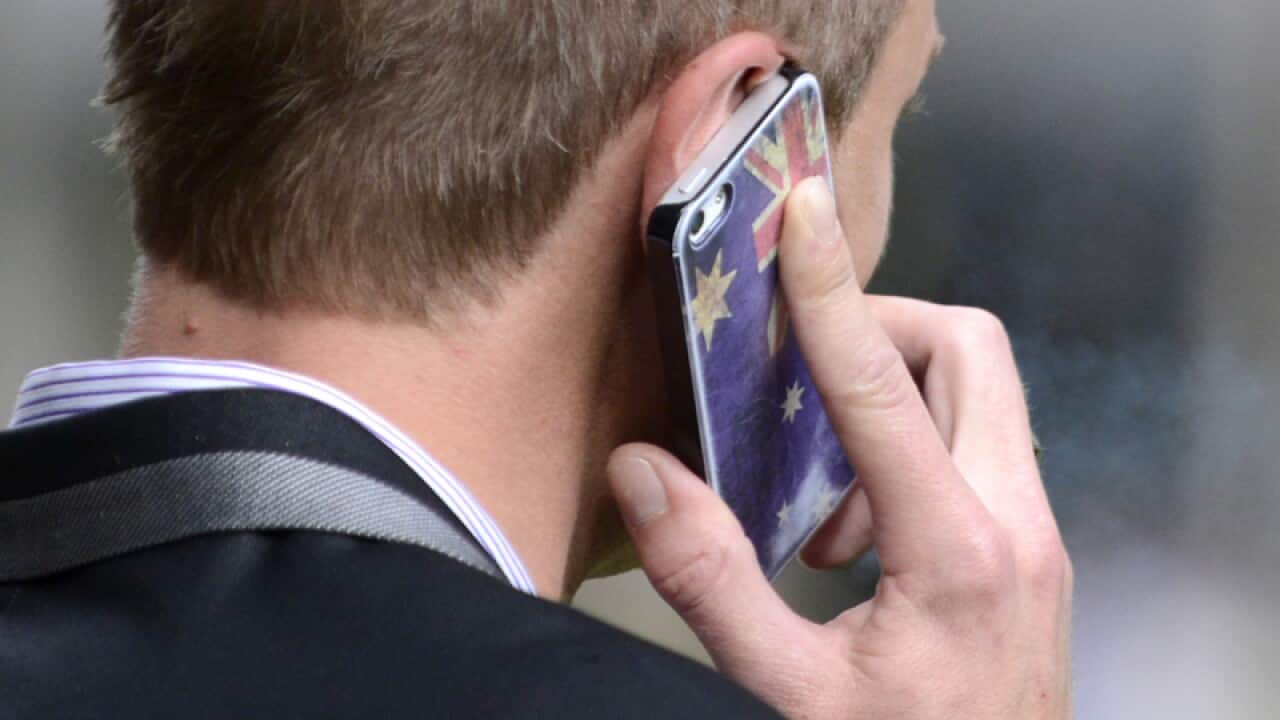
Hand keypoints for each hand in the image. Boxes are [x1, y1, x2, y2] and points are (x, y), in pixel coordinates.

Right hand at [608, 177, 1071, 718]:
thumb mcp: (787, 693)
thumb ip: (710, 578)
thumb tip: (642, 471)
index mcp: (955, 551)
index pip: (880, 385)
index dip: (832, 288)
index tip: (802, 215)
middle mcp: (1015, 525)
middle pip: (971, 350)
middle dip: (883, 327)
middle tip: (802, 371)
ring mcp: (1034, 538)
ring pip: (983, 395)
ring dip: (894, 399)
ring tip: (820, 491)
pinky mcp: (1029, 554)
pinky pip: (980, 451)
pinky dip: (913, 450)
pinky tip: (852, 537)